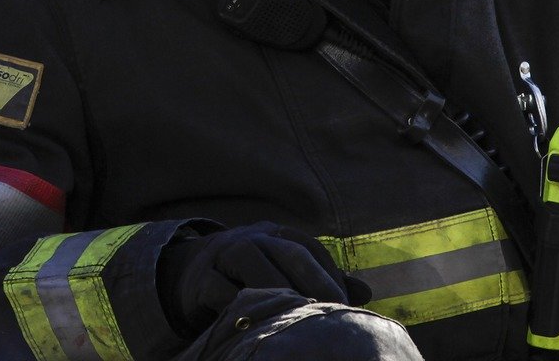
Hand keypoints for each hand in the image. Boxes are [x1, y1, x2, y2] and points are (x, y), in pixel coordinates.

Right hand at [158, 222, 369, 335]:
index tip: (345, 305)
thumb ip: (321, 280)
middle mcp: (255, 237)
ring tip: (294, 318)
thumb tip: (366, 293)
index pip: (311, 249)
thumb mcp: (284, 272)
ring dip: (275, 290)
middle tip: (331, 311)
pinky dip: (238, 305)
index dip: (330, 275)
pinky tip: (254, 324)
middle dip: (314, 280)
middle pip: (289, 252)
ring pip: (253, 263)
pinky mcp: (201, 279)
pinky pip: (220, 289)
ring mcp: (226, 253)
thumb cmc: (250, 274)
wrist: (192, 273)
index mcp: (279, 234)